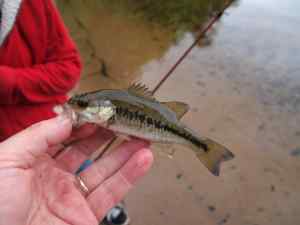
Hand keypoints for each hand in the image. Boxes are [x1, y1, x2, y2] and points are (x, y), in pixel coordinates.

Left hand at [0, 115, 152, 224]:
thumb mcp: (6, 161)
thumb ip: (38, 136)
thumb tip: (68, 118)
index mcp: (34, 162)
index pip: (64, 137)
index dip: (84, 124)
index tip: (101, 113)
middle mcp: (55, 177)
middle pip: (88, 151)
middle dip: (108, 135)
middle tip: (126, 121)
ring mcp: (72, 197)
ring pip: (105, 170)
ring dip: (126, 152)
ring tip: (142, 136)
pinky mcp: (86, 216)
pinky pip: (112, 192)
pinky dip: (130, 175)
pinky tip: (143, 158)